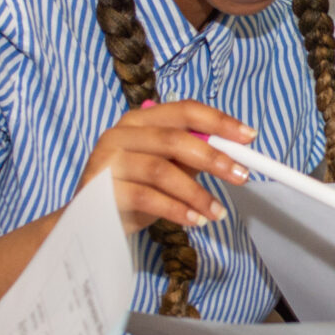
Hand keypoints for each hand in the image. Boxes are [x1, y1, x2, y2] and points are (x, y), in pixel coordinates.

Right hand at [77, 100, 255, 233]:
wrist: (86, 223)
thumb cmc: (131, 192)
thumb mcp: (164, 171)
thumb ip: (189, 158)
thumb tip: (232, 151)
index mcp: (139, 121)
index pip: (183, 110)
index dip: (219, 121)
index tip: (248, 137)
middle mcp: (121, 134)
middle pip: (175, 138)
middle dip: (214, 158)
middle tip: (241, 175)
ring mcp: (108, 161)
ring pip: (162, 171)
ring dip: (197, 194)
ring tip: (217, 212)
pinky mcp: (102, 190)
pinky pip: (148, 198)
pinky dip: (177, 210)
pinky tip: (195, 221)